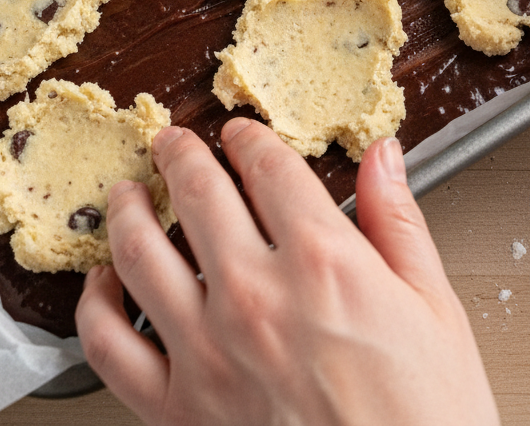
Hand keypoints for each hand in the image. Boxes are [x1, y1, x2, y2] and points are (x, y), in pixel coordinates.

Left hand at [76, 118, 499, 425]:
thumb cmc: (427, 420)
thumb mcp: (434, 307)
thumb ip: (398, 221)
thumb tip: (383, 157)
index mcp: (324, 262)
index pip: (267, 168)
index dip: (247, 139)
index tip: (238, 133)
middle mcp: (256, 296)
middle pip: (197, 194)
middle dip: (180, 155)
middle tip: (172, 143)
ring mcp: (208, 354)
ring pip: (140, 255)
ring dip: (127, 212)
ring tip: (127, 196)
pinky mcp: (179, 412)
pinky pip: (110, 347)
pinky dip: (94, 305)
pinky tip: (104, 284)